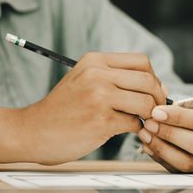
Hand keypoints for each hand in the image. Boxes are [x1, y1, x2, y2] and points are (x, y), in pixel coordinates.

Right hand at [20, 53, 165, 164]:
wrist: (32, 131)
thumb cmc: (63, 108)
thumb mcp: (84, 79)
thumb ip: (116, 78)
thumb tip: (160, 87)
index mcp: (94, 61)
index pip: (141, 61)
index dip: (154, 77)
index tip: (154, 91)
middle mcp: (97, 75)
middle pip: (148, 81)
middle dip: (159, 97)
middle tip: (156, 109)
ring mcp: (99, 97)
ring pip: (146, 102)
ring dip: (151, 114)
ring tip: (145, 120)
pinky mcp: (101, 121)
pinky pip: (135, 123)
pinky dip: (138, 128)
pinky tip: (131, 130)